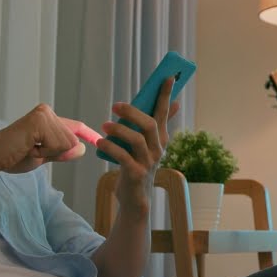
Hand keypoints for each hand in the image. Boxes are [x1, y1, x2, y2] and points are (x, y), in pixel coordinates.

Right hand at [0, 104, 94, 174]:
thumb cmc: (15, 156)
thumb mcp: (45, 155)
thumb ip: (62, 151)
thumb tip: (81, 147)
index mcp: (48, 118)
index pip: (75, 126)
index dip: (88, 135)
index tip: (99, 140)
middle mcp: (47, 111)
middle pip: (72, 140)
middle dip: (55, 153)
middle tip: (32, 150)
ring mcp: (44, 114)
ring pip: (66, 144)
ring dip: (48, 153)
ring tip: (29, 148)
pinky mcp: (40, 121)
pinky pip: (58, 145)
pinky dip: (44, 152)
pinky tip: (28, 147)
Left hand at [97, 77, 180, 213]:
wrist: (135, 199)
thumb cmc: (139, 166)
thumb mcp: (150, 145)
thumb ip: (158, 125)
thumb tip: (174, 103)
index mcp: (161, 139)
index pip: (165, 112)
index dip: (166, 95)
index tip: (167, 77)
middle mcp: (157, 149)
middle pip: (150, 124)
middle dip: (133, 112)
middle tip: (115, 105)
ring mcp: (148, 162)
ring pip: (137, 139)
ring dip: (119, 130)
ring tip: (104, 126)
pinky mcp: (135, 174)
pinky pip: (123, 156)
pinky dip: (111, 147)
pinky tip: (101, 142)